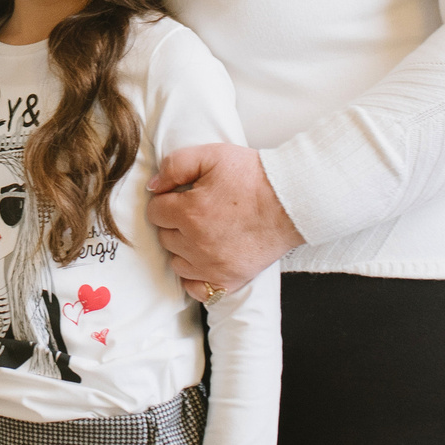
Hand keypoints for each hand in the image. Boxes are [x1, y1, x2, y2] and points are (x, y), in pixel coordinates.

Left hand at [147, 143, 301, 295]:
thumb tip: (153, 187)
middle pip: (164, 237)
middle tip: (196, 211)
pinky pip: (197, 288)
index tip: (182, 196)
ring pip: (177, 262)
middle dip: (174, 223)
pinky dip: (196, 277)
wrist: (291, 200)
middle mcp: (197, 244)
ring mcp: (213, 266)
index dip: (167, 200)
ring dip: (183, 248)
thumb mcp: (212, 155)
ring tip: (203, 233)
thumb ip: (175, 166)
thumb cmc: (253, 176)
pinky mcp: (230, 280)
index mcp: (189, 213)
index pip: (155, 212)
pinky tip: (204, 260)